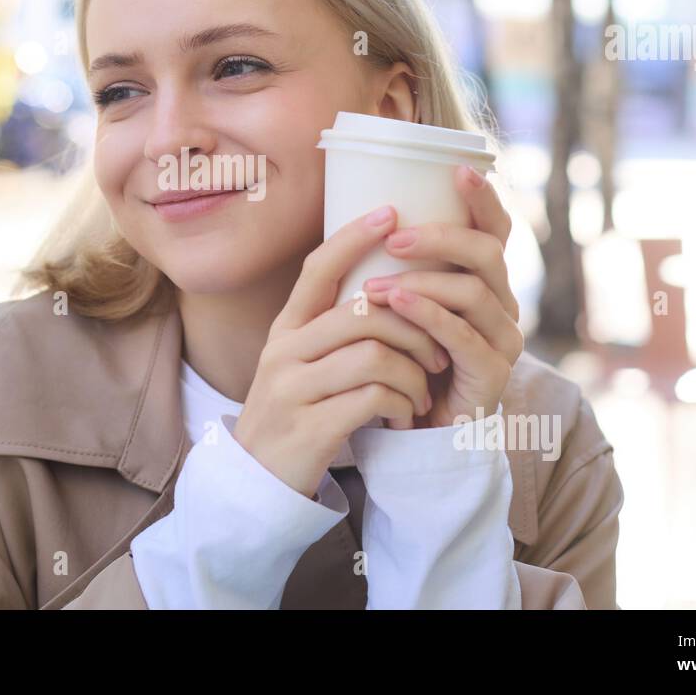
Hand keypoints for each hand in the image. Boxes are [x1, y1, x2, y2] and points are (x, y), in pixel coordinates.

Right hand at [234, 204, 444, 498]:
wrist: (257, 484)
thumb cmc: (294, 415)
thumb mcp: (300, 365)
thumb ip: (331, 330)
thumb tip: (383, 288)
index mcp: (284, 330)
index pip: (318, 269)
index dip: (353, 237)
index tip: (390, 210)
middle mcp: (283, 352)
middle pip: (361, 312)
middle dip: (414, 326)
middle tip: (438, 351)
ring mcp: (293, 390)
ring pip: (375, 355)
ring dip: (414, 373)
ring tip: (422, 391)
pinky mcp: (312, 427)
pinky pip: (374, 397)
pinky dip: (402, 403)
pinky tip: (406, 415)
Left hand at [361, 165, 523, 429]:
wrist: (414, 428)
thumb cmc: (401, 357)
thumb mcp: (397, 304)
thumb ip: (395, 266)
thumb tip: (363, 212)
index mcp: (484, 281)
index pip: (494, 231)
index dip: (482, 199)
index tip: (457, 169)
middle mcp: (503, 304)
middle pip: (488, 253)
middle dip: (441, 238)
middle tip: (394, 235)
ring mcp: (503, 339)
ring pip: (473, 292)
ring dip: (421, 281)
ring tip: (374, 285)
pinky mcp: (493, 373)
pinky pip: (463, 335)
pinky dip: (427, 315)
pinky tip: (395, 303)